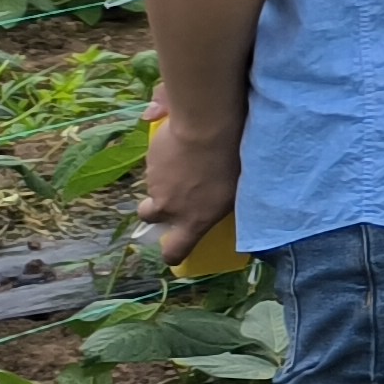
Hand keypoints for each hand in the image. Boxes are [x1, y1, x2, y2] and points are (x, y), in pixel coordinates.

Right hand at [136, 100, 236, 267]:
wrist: (206, 129)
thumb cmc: (231, 162)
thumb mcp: (235, 191)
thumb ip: (220, 204)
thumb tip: (216, 207)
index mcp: (194, 220)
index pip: (175, 250)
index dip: (172, 254)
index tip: (174, 251)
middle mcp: (169, 207)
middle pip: (148, 217)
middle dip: (155, 210)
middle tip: (171, 198)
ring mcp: (155, 184)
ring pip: (152, 187)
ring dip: (163, 181)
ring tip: (184, 164)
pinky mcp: (149, 162)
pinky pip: (153, 166)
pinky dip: (162, 161)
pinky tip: (180, 148)